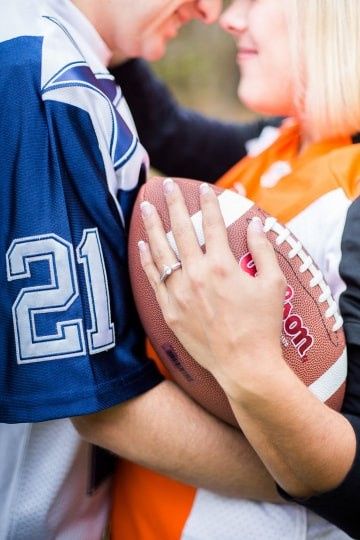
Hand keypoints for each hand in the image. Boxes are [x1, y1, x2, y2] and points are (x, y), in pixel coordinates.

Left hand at [138, 178, 286, 398]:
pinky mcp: (169, 310)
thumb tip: (255, 224)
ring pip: (160, 251)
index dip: (209, 203)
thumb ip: (263, 250)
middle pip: (181, 231)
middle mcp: (196, 275)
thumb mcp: (272, 284)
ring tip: (144, 207)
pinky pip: (154, 279)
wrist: (244, 365)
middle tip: (166, 186)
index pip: (212, 224)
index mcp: (222, 266)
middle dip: (173, 204)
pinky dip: (146, 260)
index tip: (205, 188)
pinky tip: (141, 245)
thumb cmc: (262, 326)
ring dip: (152, 226)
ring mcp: (179, 293)